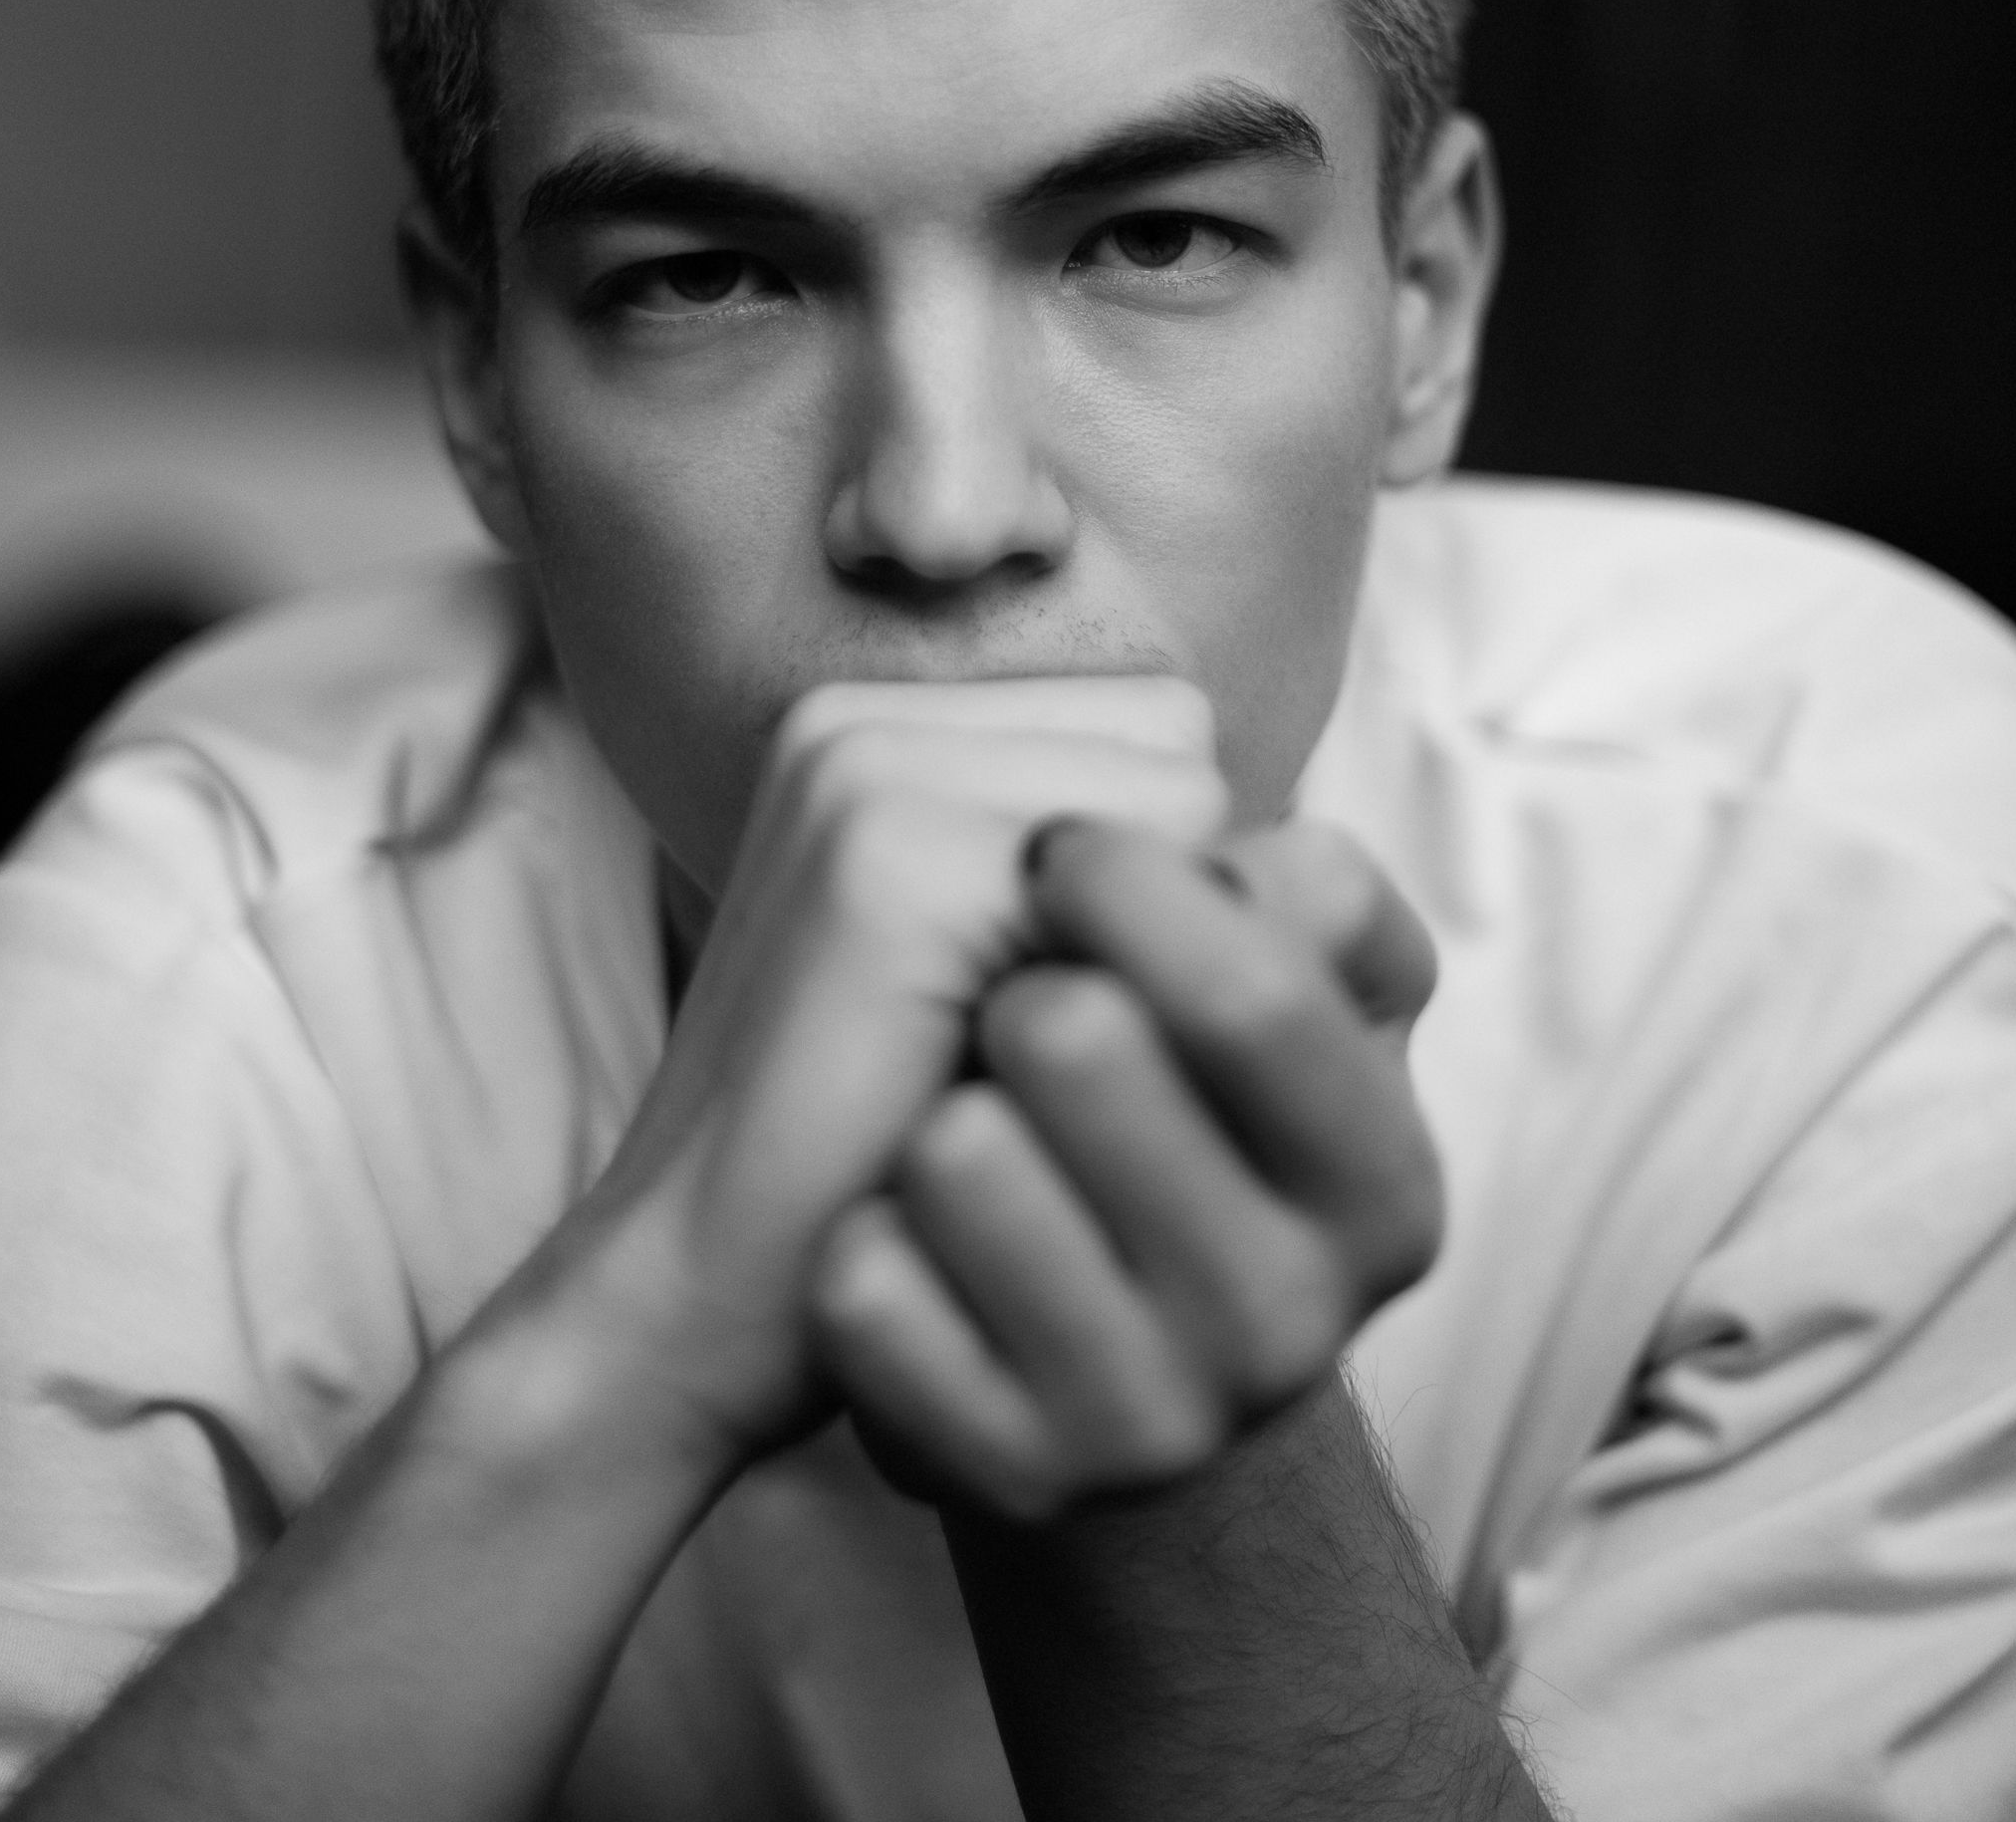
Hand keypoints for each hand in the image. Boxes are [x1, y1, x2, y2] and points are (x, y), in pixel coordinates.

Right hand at [534, 677, 1230, 1481]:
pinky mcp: (893, 860)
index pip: (1145, 724)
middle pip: (1173, 743)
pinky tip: (1004, 1071)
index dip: (1162, 872)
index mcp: (875, 725)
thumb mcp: (1000, 972)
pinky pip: (1139, 891)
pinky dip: (1120, 996)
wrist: (703, 1298)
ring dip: (1151, 943)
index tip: (1058, 991)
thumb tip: (1312, 852)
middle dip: (1170, 895)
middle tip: (1037, 1031)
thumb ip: (1111, 874)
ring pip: (1176, 802)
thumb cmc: (877, 1150)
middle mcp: (862, 718)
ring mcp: (867, 771)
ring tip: (1013, 1048)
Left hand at [810, 817, 1442, 1518]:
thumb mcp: (1291, 1004)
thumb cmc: (1187, 1118)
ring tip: (974, 1138)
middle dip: (1020, 989)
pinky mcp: (1005, 1478)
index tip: (1054, 850)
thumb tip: (1238, 856)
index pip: (1253, 989)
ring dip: (937, 1109)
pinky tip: (913, 1245)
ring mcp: (1149, 1423)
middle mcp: (1290, 1325)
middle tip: (1018, 1012)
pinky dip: (861, 1230)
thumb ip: (1300, 899)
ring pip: (956, 1153)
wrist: (1102, 1357)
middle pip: (1078, 1040)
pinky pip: (865, 1287)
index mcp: (1382, 1186)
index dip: (1125, 880)